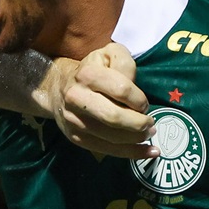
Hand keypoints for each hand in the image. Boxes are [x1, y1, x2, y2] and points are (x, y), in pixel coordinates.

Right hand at [49, 44, 157, 159]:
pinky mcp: (76, 138)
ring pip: (111, 137)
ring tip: (149, 134)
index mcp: (87, 74)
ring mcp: (74, 120)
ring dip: (136, 139)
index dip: (139, 99)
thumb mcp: (109, 54)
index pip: (121, 90)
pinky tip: (148, 152)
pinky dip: (131, 153)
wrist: (58, 87)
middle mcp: (77, 98)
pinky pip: (106, 150)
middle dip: (139, 123)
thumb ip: (125, 63)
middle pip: (114, 117)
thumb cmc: (92, 69)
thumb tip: (135, 87)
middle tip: (151, 123)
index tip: (144, 104)